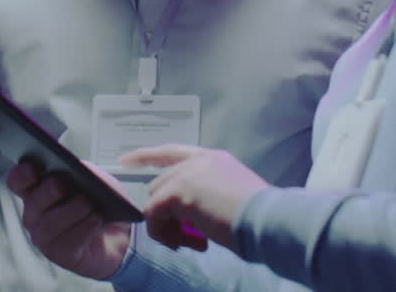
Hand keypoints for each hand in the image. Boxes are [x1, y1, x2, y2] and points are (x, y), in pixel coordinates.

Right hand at [5, 159, 132, 279]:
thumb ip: (85, 171)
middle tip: (60, 185)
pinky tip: (95, 219)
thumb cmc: (101, 202)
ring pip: (48, 224)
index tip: (31, 168)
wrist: (119, 234)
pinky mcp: (60, 255)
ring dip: (69, 212)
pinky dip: (83, 228)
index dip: (20, 175)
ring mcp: (45, 237)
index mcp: (38, 190)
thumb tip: (78, 169)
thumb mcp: (97, 179)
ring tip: (87, 203)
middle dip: (46, 192)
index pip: (18, 182)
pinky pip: (66, 243)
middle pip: (32, 202)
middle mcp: (35, 215)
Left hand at [121, 144, 269, 251]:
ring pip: (155, 200)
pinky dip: (162, 233)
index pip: (171, 152)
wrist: (270, 219)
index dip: (147, 155)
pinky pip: (154, 214)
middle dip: (164, 214)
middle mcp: (198, 161)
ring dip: (166, 227)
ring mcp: (187, 174)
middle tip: (184, 239)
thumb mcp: (231, 197)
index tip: (126, 159)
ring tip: (188, 244)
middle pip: (160, 184)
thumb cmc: (260, 216)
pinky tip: (183, 244)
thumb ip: (207, 196)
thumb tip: (189, 217)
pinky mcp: (179, 192)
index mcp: (212, 159)